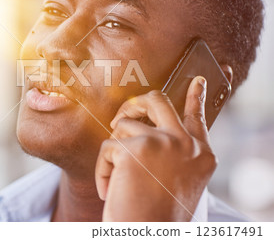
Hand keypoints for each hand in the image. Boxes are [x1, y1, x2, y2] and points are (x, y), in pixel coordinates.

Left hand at [96, 76, 216, 220]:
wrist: (146, 236)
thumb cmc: (156, 215)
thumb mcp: (175, 181)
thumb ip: (172, 153)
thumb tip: (147, 129)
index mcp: (201, 155)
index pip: (197, 117)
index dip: (196, 97)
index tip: (198, 81)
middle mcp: (186, 144)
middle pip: (157, 101)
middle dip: (134, 103)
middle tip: (120, 116)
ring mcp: (163, 142)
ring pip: (123, 128)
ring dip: (115, 154)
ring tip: (121, 183)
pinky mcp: (135, 148)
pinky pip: (107, 148)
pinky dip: (103, 170)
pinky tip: (111, 191)